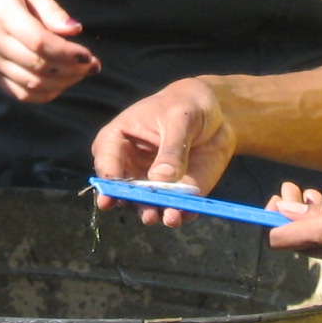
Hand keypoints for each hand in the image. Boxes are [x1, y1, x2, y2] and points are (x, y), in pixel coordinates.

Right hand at [0, 0, 100, 101]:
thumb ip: (52, 10)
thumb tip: (76, 31)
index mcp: (3, 15)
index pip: (39, 43)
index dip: (68, 53)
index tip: (89, 54)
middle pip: (38, 67)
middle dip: (71, 70)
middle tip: (92, 65)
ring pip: (31, 85)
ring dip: (62, 84)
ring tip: (80, 73)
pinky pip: (20, 94)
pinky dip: (45, 94)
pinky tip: (61, 83)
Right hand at [90, 78, 237, 224]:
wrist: (215, 113)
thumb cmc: (187, 105)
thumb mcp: (181, 118)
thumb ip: (172, 147)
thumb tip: (160, 180)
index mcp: (117, 139)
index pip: (106, 162)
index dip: (109, 181)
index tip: (114, 195)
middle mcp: (129, 166)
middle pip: (123, 191)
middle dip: (134, 204)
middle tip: (146, 214)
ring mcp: (150, 183)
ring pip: (145, 204)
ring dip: (156, 214)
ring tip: (170, 217)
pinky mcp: (174, 193)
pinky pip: (173, 208)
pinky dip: (181, 214)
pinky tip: (188, 213)